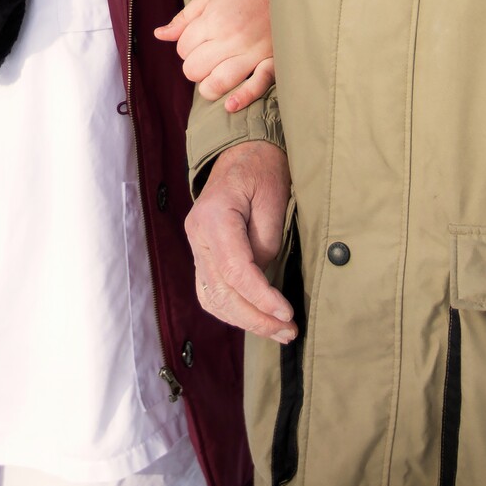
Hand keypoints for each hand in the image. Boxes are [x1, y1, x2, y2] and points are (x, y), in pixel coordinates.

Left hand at [153, 0, 274, 111]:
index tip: (198, 40)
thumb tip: (159, 35)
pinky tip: (230, 105)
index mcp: (214, 20)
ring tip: (211, 80)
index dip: (186, 46)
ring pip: (219, 81)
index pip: (183, 48)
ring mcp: (252, 52)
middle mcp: (231, 39)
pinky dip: (243, 97)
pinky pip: (258, 85)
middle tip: (204, 57)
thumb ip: (185, 17)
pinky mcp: (272, 60)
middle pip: (195, 68)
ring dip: (209, 86)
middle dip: (194, 66)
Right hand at [185, 139, 295, 342]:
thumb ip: (267, 242)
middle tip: (289, 331)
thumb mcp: (274, 198)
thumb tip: (263, 279)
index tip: (287, 314)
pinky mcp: (202, 255)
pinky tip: (256, 319)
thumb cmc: (262, 170)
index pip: (236, 270)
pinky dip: (232, 311)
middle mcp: (197, 235)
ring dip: (245, 321)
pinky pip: (211, 293)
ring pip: (213, 299)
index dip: (262, 298)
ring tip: (278, 331)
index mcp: (214, 217)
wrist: (242, 154)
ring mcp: (196, 247)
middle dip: (256, 318)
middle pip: (222, 292)